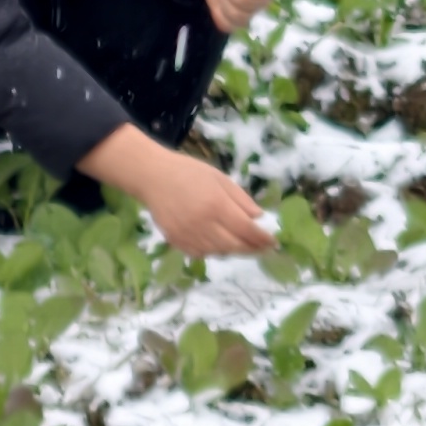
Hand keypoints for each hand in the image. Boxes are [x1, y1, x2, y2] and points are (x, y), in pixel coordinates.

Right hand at [78, 126, 277, 257]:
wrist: (152, 177)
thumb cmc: (189, 172)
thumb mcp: (220, 178)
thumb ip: (241, 199)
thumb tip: (260, 218)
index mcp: (216, 205)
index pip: (246, 229)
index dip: (262, 238)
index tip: (273, 241)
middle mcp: (202, 224)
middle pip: (234, 246)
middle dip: (252, 248)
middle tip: (262, 247)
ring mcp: (188, 236)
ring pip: (218, 252)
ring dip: (234, 250)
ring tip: (243, 243)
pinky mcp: (176, 242)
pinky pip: (201, 253)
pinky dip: (213, 251)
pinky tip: (218, 242)